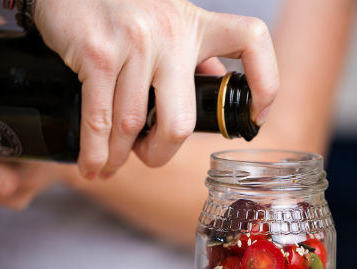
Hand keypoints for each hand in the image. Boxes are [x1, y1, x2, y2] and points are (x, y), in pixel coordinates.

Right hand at [33, 0, 278, 178]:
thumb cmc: (122, 9)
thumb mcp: (168, 22)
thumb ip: (192, 54)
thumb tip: (214, 85)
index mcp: (196, 25)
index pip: (251, 40)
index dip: (265, 84)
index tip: (256, 118)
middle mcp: (170, 33)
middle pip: (181, 121)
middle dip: (160, 152)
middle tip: (147, 157)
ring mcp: (134, 43)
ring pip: (133, 125)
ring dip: (119, 156)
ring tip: (110, 165)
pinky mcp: (97, 54)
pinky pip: (100, 119)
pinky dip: (94, 152)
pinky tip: (92, 165)